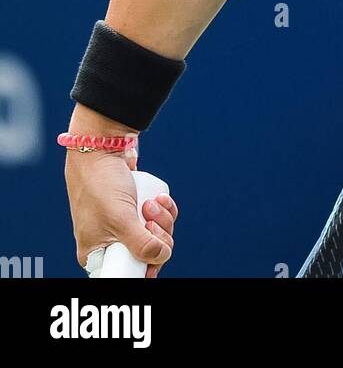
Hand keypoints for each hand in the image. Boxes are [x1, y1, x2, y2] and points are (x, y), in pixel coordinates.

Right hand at [65, 144, 177, 278]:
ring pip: (157, 235)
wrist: (102, 147)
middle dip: (157, 237)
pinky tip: (159, 199)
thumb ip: (141, 244)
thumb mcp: (120, 219)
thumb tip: (160, 257)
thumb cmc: (100, 184)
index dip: (145, 268)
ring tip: (151, 203)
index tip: (154, 255)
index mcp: (97, 254)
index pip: (126, 274)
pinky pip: (160, 218)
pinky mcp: (138, 208)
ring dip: (162, 220)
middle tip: (150, 221)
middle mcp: (111, 242)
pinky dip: (164, 209)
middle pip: (147, 256)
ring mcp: (126, 224)